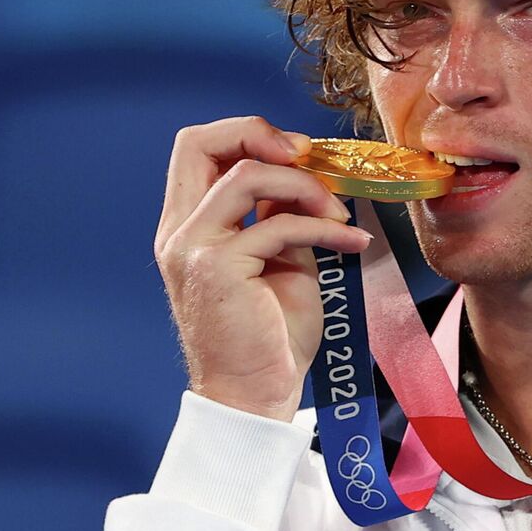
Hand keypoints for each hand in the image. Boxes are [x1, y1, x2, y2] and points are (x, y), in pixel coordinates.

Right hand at [154, 117, 371, 421]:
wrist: (254, 396)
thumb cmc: (268, 337)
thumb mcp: (278, 259)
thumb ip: (278, 214)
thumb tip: (302, 173)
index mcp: (188, 225)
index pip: (198, 149)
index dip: (247, 134)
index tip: (296, 153)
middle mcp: (180, 231)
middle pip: (199, 142)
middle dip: (260, 134)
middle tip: (308, 156)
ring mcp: (192, 247)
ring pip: (246, 174)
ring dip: (305, 185)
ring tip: (339, 213)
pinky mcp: (217, 267)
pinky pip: (277, 224)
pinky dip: (324, 227)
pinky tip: (351, 241)